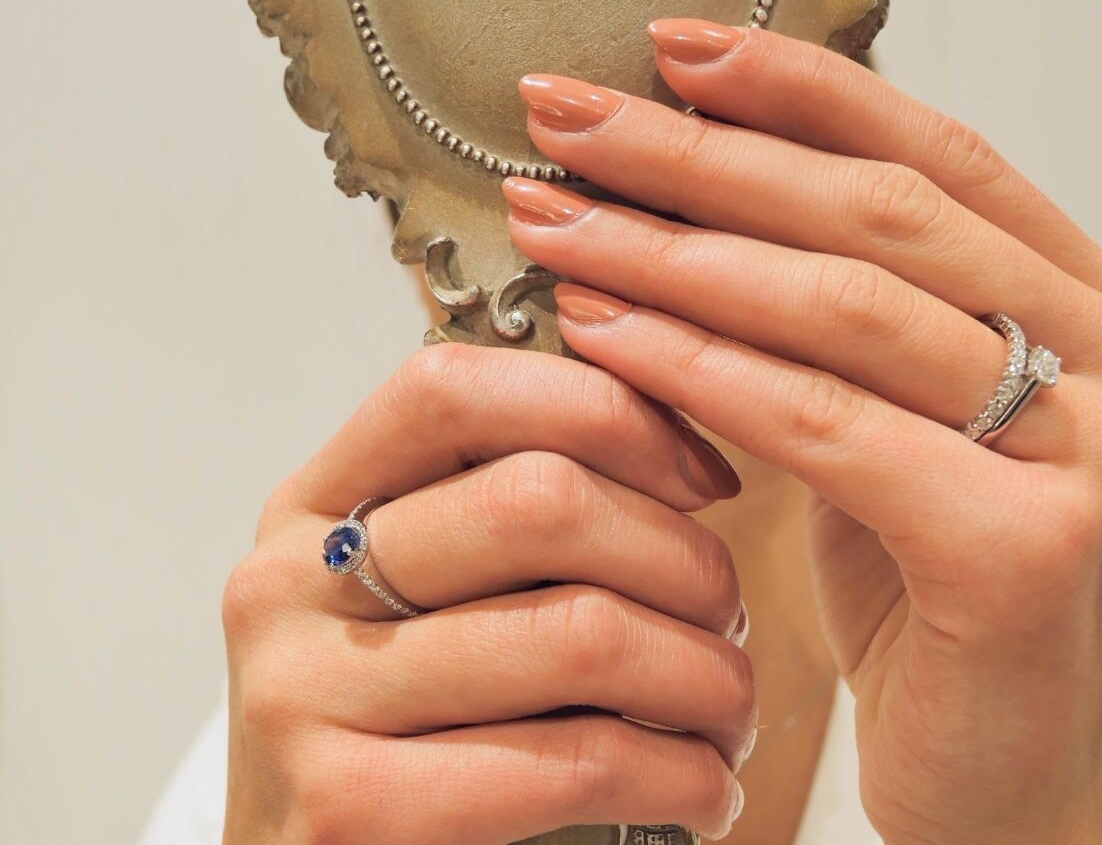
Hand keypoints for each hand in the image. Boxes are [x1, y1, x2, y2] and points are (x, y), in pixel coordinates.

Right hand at [221, 344, 752, 843]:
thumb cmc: (416, 721)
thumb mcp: (429, 584)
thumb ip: (506, 499)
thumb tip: (677, 434)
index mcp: (317, 499)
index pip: (455, 386)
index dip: (601, 407)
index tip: (700, 475)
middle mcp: (287, 580)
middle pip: (537, 500)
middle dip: (682, 555)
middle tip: (727, 610)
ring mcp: (301, 697)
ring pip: (579, 632)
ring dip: (702, 674)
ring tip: (726, 704)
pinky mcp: (344, 814)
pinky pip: (574, 763)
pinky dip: (677, 774)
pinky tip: (702, 787)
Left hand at [502, 18, 1101, 844]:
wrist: (993, 774)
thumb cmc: (929, 582)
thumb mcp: (894, 408)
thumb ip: (841, 295)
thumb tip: (687, 165)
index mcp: (1099, 301)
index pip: (935, 154)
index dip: (799, 88)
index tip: (671, 46)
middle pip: (876, 214)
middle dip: (702, 156)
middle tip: (573, 116)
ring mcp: (1096, 449)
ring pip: (841, 306)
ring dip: (673, 252)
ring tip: (558, 218)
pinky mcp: (1029, 548)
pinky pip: (821, 424)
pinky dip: (697, 369)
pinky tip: (600, 330)